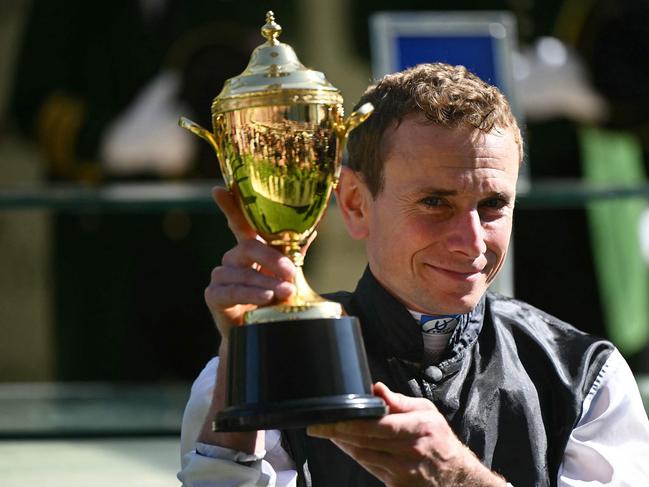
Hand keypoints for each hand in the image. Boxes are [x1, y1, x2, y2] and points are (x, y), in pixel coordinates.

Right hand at [198, 186, 296, 453]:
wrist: (264, 336)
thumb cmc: (277, 302)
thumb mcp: (290, 275)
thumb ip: (295, 251)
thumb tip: (314, 226)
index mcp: (250, 250)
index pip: (239, 222)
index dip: (229, 205)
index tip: (218, 189)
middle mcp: (232, 258)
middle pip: (247, 246)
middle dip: (271, 258)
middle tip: (292, 273)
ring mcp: (220, 276)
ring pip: (239, 269)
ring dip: (264, 281)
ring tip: (283, 293)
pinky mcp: (214, 296)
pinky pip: (228, 290)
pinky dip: (248, 293)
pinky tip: (264, 298)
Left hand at [307, 382, 505, 486]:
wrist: (456, 477)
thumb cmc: (439, 440)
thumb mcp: (427, 412)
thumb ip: (399, 401)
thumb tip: (376, 387)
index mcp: (418, 428)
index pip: (378, 426)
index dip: (351, 424)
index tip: (331, 418)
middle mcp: (410, 452)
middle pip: (365, 442)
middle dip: (337, 433)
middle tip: (318, 425)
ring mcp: (403, 472)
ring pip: (363, 456)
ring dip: (342, 444)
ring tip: (327, 432)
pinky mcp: (396, 485)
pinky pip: (369, 468)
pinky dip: (355, 456)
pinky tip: (345, 446)